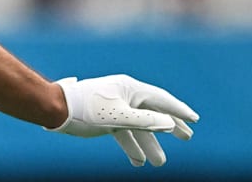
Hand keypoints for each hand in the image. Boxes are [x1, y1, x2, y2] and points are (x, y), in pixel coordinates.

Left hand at [49, 74, 198, 166]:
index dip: (179, 110)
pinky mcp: (105, 117)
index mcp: (129, 88)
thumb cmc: (87, 109)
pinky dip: (130, 145)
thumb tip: (170, 124)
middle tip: (188, 138)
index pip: (161, 100)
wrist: (56, 109)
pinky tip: (137, 161)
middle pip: (153, 112)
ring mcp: (114, 106)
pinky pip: (123, 132)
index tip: (195, 119)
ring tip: (160, 163)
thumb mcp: (119, 117)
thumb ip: (146, 121)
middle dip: (170, 127)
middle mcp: (124, 95)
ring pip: (138, 126)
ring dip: (149, 144)